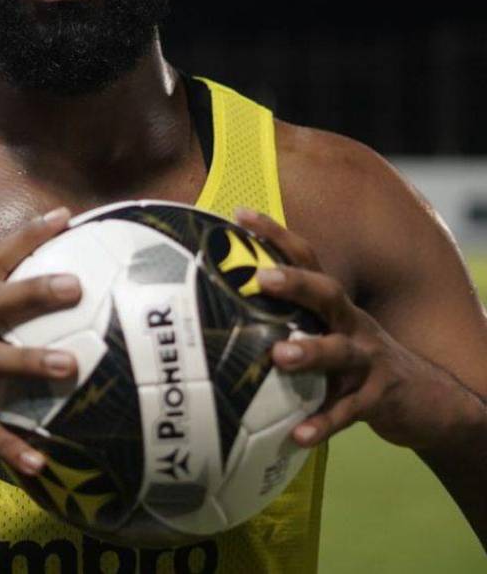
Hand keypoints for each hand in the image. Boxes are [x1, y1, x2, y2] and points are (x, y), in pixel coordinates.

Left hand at [235, 209, 460, 451]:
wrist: (427, 400)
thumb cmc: (354, 361)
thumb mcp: (328, 332)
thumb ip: (288, 319)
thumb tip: (221, 305)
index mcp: (334, 306)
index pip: (307, 260)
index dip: (275, 235)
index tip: (239, 213)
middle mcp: (352, 325)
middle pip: (328, 295)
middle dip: (297, 283)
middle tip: (262, 278)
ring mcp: (368, 360)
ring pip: (340, 352)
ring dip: (310, 352)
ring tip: (279, 356)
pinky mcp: (378, 398)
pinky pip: (348, 411)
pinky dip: (323, 423)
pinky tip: (298, 435)